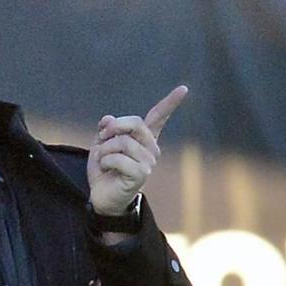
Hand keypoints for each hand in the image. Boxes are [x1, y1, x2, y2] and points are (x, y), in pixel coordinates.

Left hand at [87, 86, 186, 216]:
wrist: (102, 196)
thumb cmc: (104, 170)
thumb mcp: (101, 144)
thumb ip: (106, 129)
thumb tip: (108, 119)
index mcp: (144, 139)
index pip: (159, 117)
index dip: (170, 102)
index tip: (184, 89)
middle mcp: (151, 149)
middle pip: (135, 123)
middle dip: (114, 127)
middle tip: (102, 137)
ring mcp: (149, 162)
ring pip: (122, 142)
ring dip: (105, 149)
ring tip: (103, 160)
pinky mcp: (142, 174)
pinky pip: (118, 158)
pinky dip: (105, 161)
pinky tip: (106, 169)